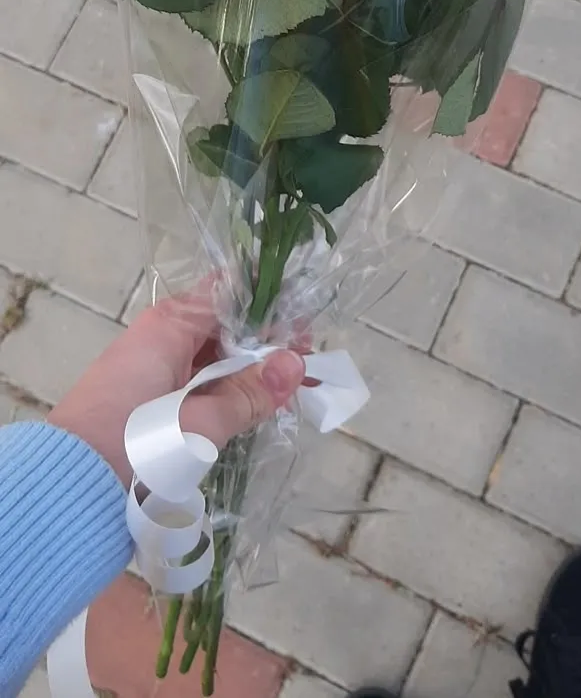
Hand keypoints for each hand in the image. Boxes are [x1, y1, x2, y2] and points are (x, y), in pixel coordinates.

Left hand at [48, 290, 305, 487]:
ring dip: (250, 372)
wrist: (69, 491)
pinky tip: (257, 410)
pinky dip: (228, 393)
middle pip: (224, 327)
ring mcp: (153, 370)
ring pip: (213, 359)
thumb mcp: (199, 421)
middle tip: (309, 366)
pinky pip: (198, 385)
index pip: (227, 292)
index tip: (304, 326)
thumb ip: (249, 393)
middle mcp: (160, 338)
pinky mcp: (149, 403)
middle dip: (267, 344)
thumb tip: (297, 363)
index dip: (268, 305)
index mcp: (169, 325)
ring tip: (293, 392)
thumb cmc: (135, 444)